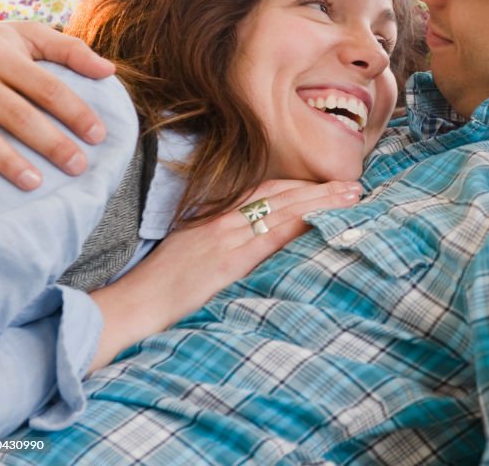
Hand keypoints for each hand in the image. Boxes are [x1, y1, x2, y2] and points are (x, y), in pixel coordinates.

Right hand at [0, 20, 114, 189]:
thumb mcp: (24, 34)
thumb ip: (68, 50)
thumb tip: (109, 71)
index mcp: (3, 53)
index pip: (47, 88)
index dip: (75, 113)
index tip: (98, 136)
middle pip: (18, 114)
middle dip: (51, 143)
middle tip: (78, 166)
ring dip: (8, 161)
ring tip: (35, 183)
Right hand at [87, 179, 362, 370]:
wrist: (133, 304)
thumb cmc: (159, 286)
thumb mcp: (190, 252)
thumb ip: (220, 241)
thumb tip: (251, 242)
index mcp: (215, 218)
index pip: (266, 191)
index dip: (300, 186)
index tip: (328, 184)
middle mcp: (223, 222)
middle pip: (281, 196)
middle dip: (320, 190)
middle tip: (355, 186)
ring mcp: (225, 239)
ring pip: (282, 211)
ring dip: (320, 202)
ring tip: (352, 199)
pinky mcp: (227, 262)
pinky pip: (268, 239)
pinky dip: (297, 227)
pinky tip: (321, 222)